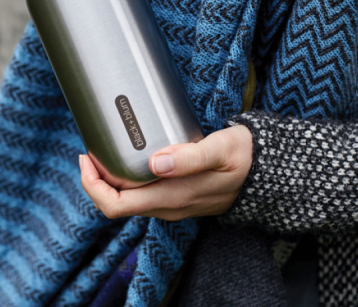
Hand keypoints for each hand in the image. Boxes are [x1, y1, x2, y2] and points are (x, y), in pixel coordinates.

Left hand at [79, 125, 252, 220]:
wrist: (269, 174)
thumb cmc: (244, 157)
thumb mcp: (220, 150)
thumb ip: (189, 157)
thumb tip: (155, 162)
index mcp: (171, 197)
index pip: (115, 205)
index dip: (93, 185)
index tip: (87, 158)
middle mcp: (166, 207)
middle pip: (115, 204)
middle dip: (96, 180)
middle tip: (91, 151)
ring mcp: (171, 205)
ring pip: (128, 201)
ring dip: (110, 180)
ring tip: (104, 151)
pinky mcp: (176, 197)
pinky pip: (141, 195)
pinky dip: (126, 179)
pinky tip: (128, 158)